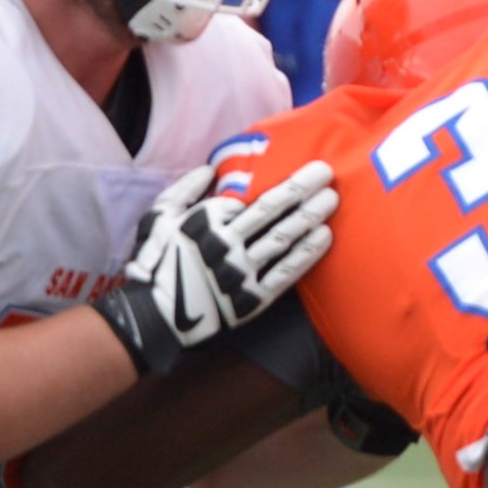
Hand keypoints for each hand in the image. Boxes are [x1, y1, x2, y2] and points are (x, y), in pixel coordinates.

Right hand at [91, 159, 337, 376]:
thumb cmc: (155, 263)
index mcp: (203, 222)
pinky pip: (285, 272)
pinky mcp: (253, 298)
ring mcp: (241, 272)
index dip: (261, 192)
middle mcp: (225, 244)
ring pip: (282, 238)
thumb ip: (183, 190)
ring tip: (332, 199)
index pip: (243, 200)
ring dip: (309, 216)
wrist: (156, 318)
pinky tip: (325, 236)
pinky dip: (306, 253)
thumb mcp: (158, 218)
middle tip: (326, 171)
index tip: (286, 182)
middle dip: (300, 189)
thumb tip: (210, 169)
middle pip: (270, 211)